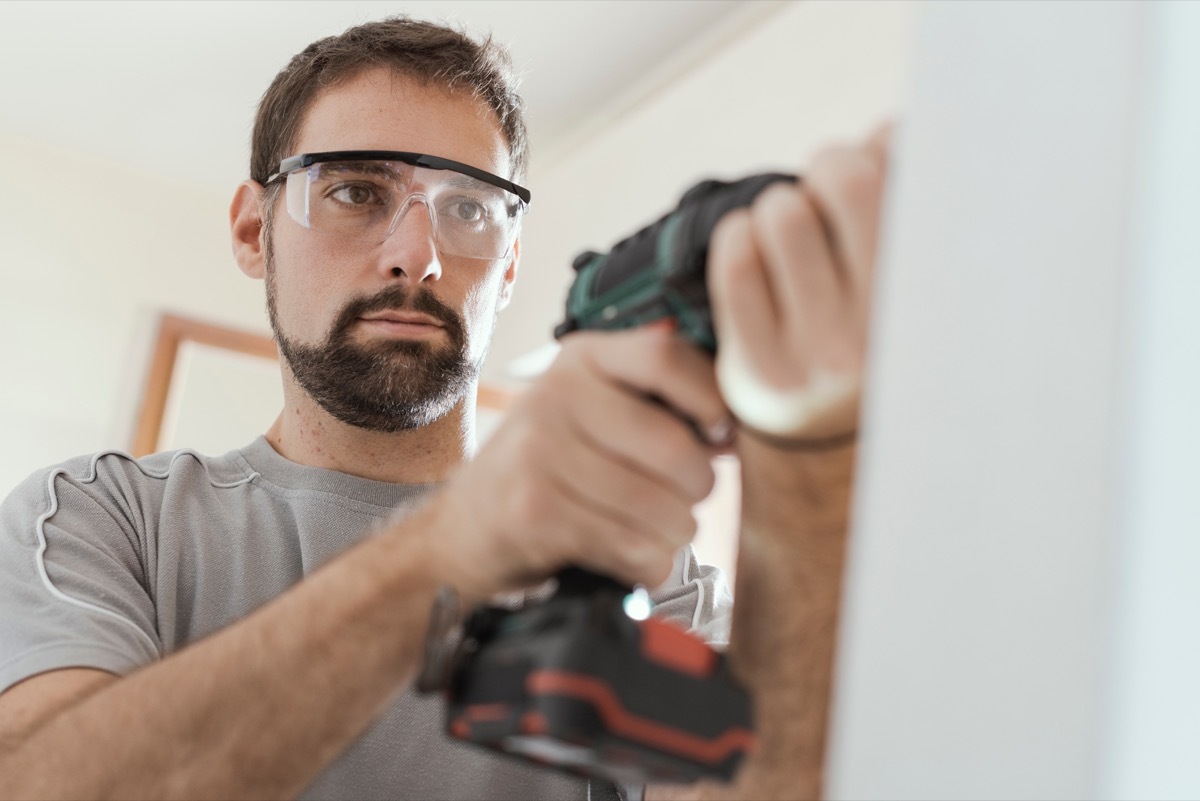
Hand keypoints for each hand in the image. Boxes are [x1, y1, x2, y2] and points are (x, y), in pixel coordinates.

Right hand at [422, 326, 730, 601]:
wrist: (465, 528)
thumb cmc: (552, 469)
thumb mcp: (592, 412)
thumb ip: (656, 404)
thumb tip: (732, 427)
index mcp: (582, 359)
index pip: (667, 357)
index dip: (713, 399)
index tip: (721, 434)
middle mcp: (556, 396)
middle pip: (675, 445)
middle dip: (698, 488)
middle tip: (685, 499)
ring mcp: (540, 453)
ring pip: (662, 508)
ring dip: (674, 534)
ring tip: (654, 530)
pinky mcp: (536, 512)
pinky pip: (634, 548)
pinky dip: (648, 565)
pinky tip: (632, 557)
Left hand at [708, 125, 889, 443]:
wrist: (832, 450)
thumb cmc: (875, 335)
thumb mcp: (909, 278)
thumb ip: (903, 203)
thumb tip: (884, 131)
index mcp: (927, 297)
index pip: (909, 180)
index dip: (882, 152)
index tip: (874, 165)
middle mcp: (880, 328)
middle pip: (845, 179)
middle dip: (830, 168)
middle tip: (827, 194)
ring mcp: (815, 351)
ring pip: (783, 212)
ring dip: (780, 206)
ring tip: (791, 232)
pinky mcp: (757, 364)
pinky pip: (736, 259)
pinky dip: (739, 236)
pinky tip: (754, 250)